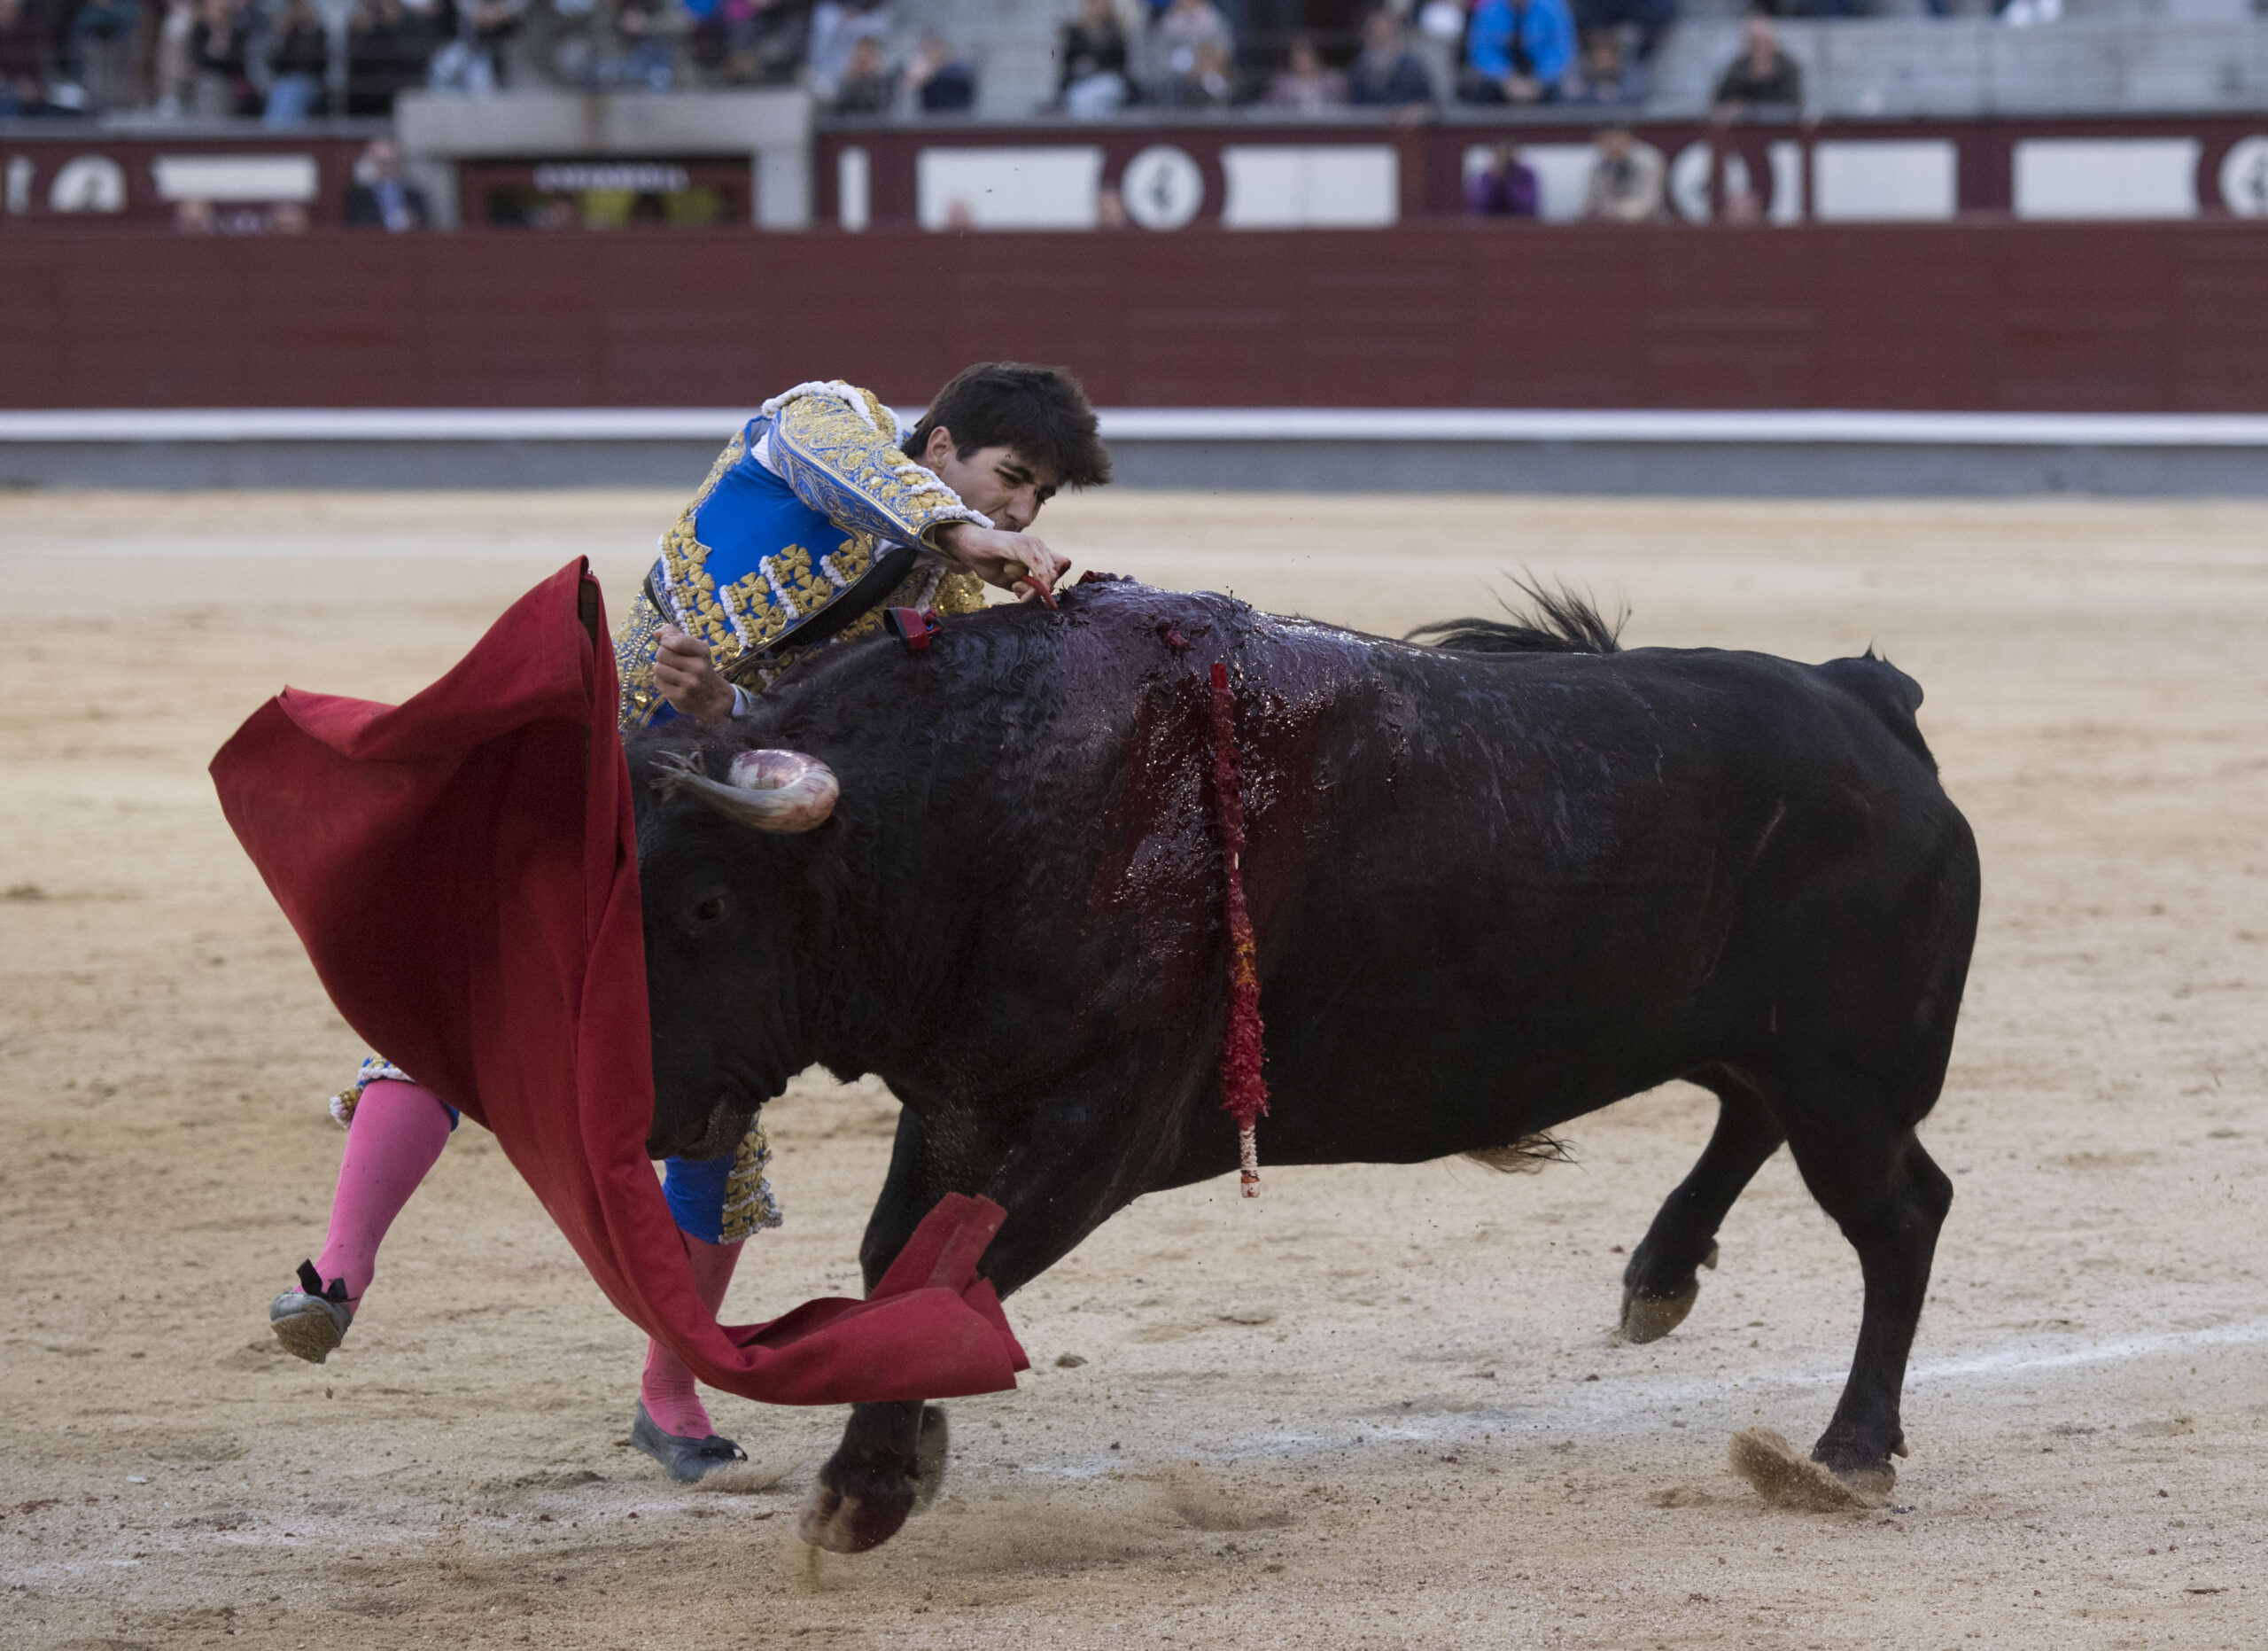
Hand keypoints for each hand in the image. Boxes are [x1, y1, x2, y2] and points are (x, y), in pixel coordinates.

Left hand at [652, 625, 734, 722]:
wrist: (711, 696)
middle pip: (662, 653)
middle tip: (670, 660)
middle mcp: (698, 668)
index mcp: (702, 652)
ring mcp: (690, 684)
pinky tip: (671, 682)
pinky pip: (657, 681)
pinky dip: (660, 680)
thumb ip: (674, 635)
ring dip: (660, 668)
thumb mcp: (693, 648)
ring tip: (670, 671)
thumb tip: (655, 633)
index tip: (666, 641)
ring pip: (657, 668)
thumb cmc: (697, 666)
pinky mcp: (680, 697)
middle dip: (661, 655)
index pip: (678, 641)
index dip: (666, 639)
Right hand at [935, 523, 1070, 606]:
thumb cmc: (988, 562)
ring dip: (1034, 589)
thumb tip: (1040, 595)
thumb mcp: (1012, 580)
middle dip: (1040, 591)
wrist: (966, 546)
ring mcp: (1031, 543)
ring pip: (1048, 573)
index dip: (1049, 585)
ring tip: (1014, 588)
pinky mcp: (1021, 545)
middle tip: (1021, 595)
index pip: (1059, 569)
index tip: (1031, 594)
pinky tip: (1016, 587)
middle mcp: (1038, 545)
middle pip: (1054, 574)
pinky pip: (1038, 567)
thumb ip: (1027, 588)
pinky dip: (1033, 582)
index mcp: (1038, 551)